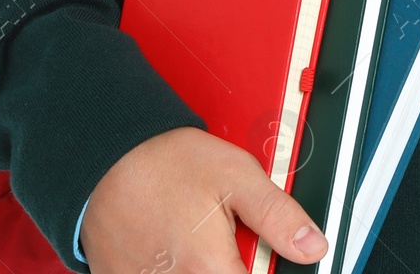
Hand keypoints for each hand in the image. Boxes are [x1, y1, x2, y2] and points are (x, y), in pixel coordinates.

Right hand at [79, 125, 327, 273]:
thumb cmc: (166, 163)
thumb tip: (313, 246)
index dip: (268, 271)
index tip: (263, 257)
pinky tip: (173, 248)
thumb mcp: (236, 175)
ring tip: (200, 242)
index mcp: (212, 270)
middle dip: (234, 265)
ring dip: (206, 266)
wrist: (105, 158)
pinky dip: (174, 268)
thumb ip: (278, 215)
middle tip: (228, 243)